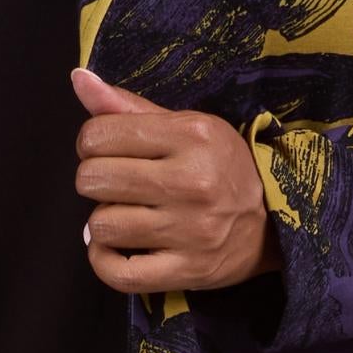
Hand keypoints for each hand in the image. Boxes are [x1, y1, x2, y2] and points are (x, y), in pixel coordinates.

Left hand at [71, 64, 272, 292]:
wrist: (273, 222)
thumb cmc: (219, 167)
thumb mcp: (185, 125)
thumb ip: (128, 106)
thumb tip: (78, 78)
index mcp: (191, 136)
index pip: (98, 135)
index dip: (91, 143)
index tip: (107, 152)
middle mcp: (192, 182)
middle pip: (94, 179)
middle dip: (94, 180)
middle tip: (115, 184)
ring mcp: (190, 231)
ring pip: (102, 225)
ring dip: (102, 222)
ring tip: (124, 214)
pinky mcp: (188, 271)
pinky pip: (119, 273)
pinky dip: (103, 260)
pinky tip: (112, 248)